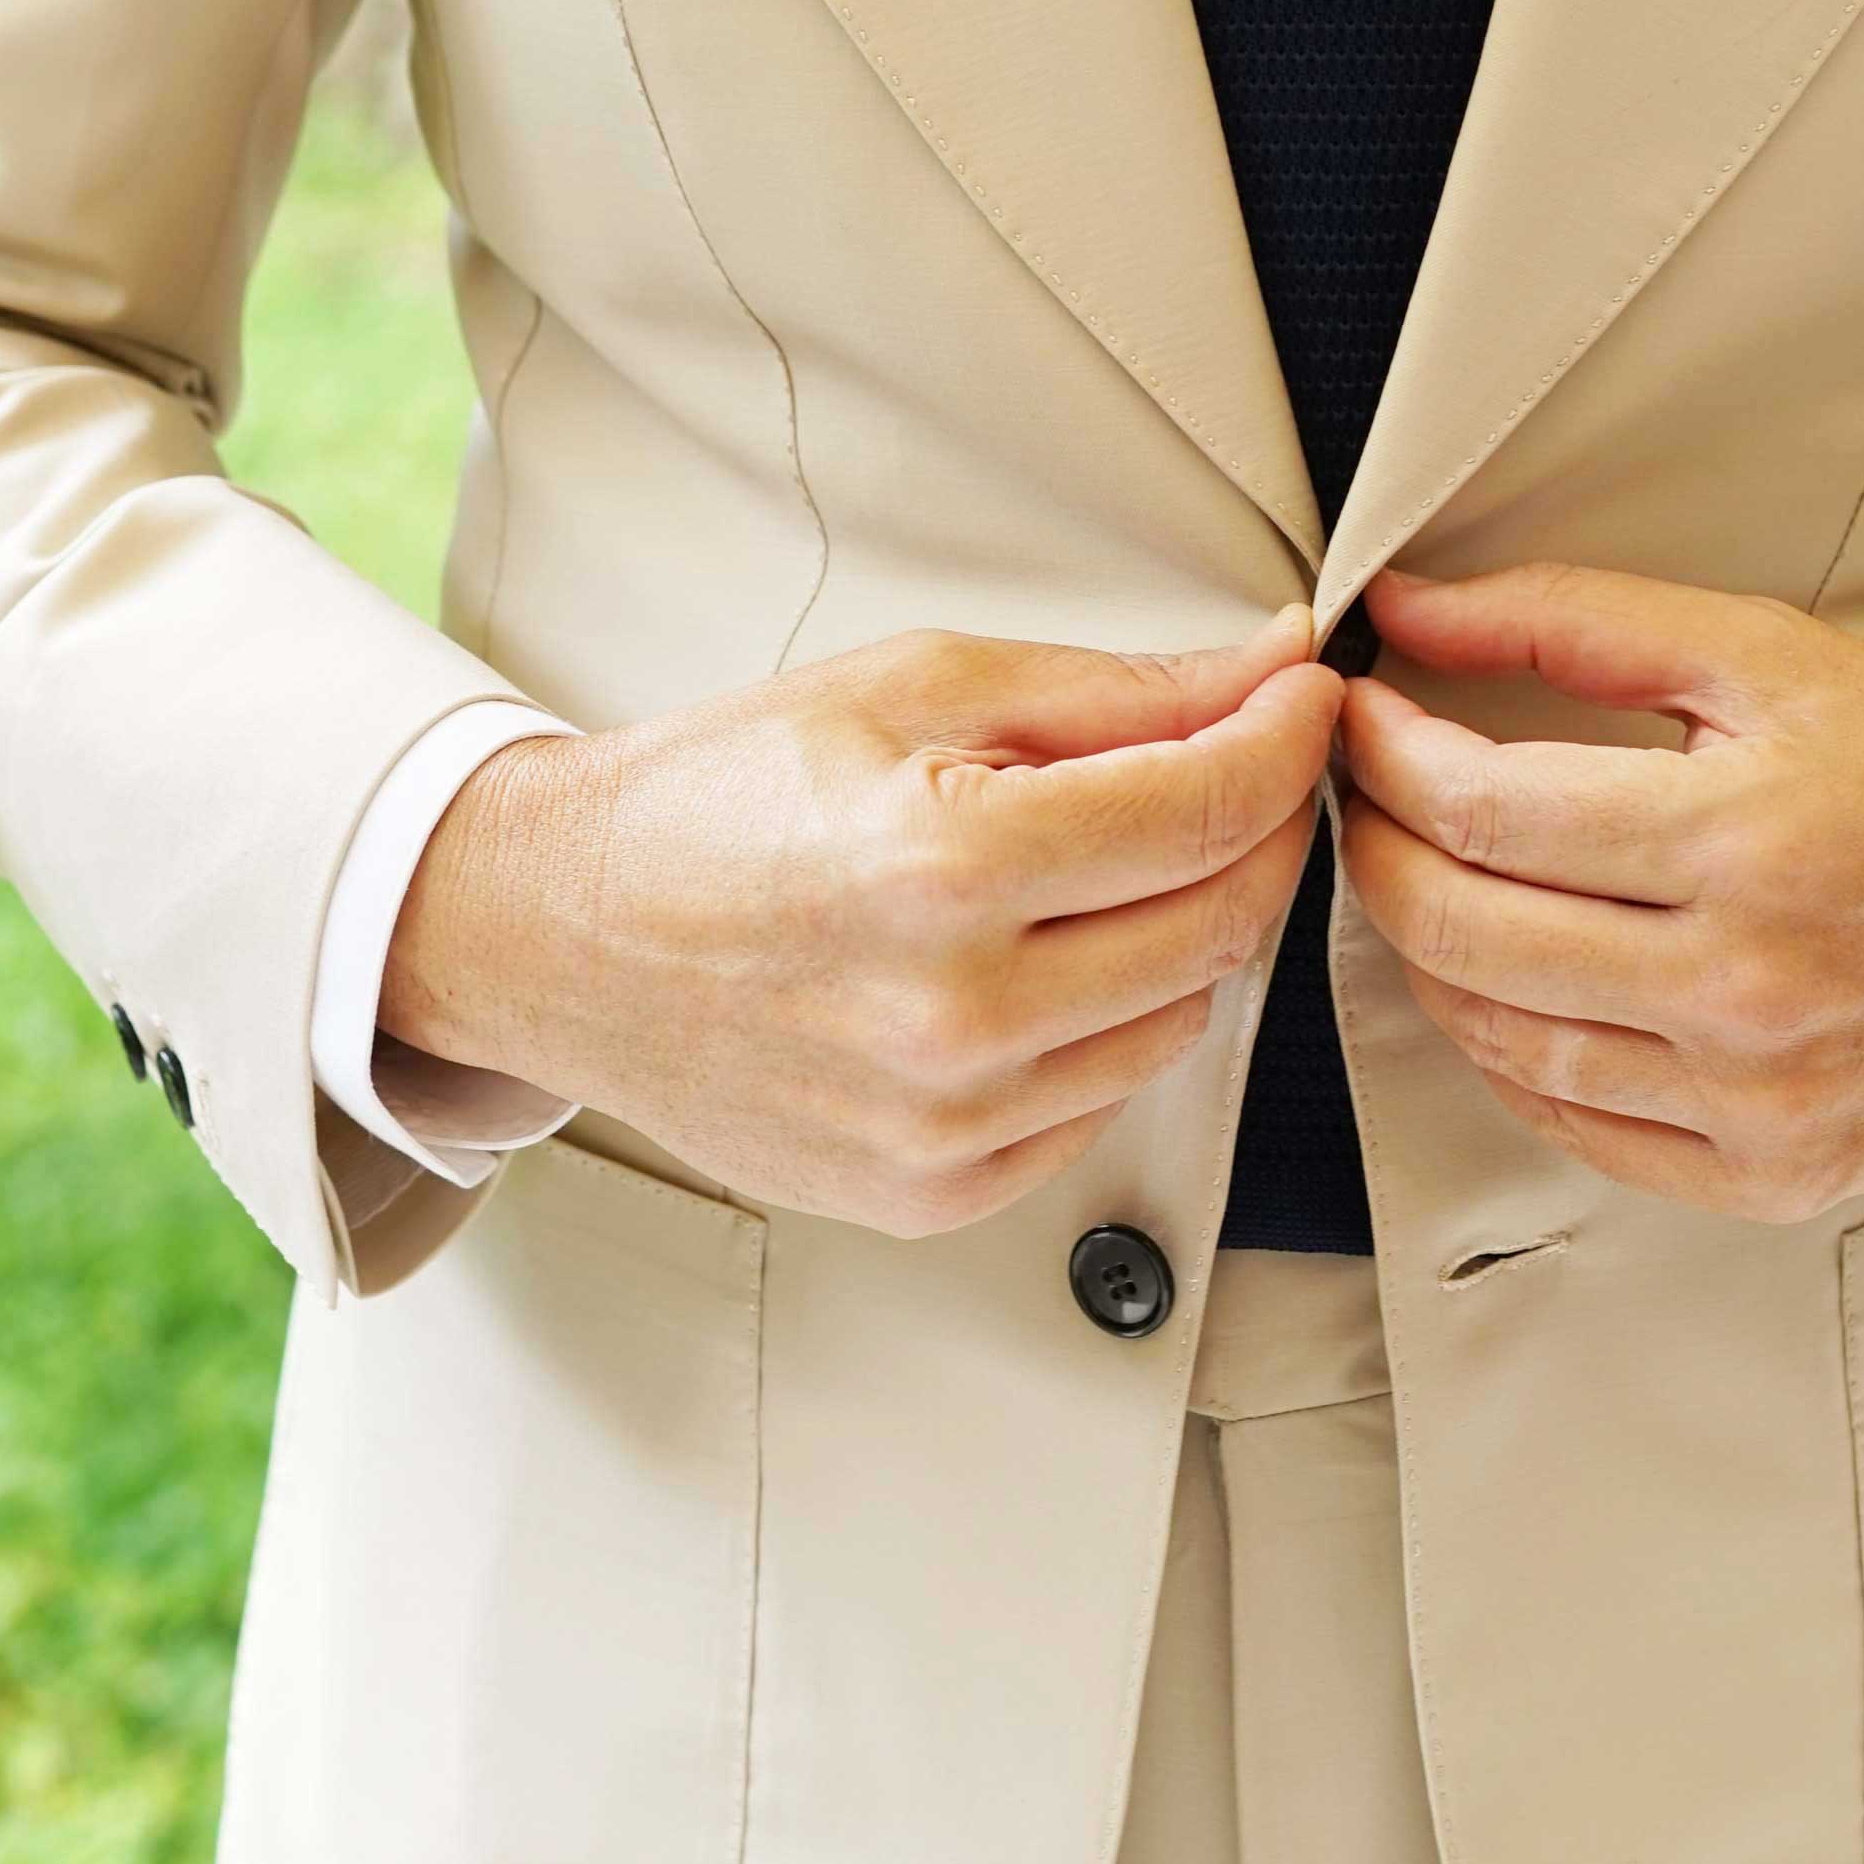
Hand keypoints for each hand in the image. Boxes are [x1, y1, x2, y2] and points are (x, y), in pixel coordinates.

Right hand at [382, 609, 1340, 1233]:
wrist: (560, 934)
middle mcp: (957, 1017)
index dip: (1288, 739)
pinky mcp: (934, 1192)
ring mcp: (948, 1124)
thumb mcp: (911, 688)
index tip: (1303, 699)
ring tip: (1090, 868)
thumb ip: (1113, 690)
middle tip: (1221, 770)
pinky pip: (1101, 1104)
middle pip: (1223, 922)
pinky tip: (1028, 965)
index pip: (1212, 809)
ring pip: (1178, 1018)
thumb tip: (1270, 671)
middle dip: (1252, 830)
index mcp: (949, 866)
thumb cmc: (720, 799)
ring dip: (1177, 933)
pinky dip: (1100, 1026)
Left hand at [1334, 563, 1863, 1222]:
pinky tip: (1507, 984)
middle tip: (1368, 794)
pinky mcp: (1766, 1173)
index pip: (1481, 811)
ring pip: (1498, 1039)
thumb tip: (1409, 611)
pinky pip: (1570, 1126)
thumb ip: (1574, 621)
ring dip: (1428, 953)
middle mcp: (1744, 986)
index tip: (1362, 717)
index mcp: (1744, 839)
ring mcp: (1753, 1098)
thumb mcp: (1767, 654)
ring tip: (1430, 877)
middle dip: (1377, 850)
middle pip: (1461, 931)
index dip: (1385, 758)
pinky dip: (1508, 1053)